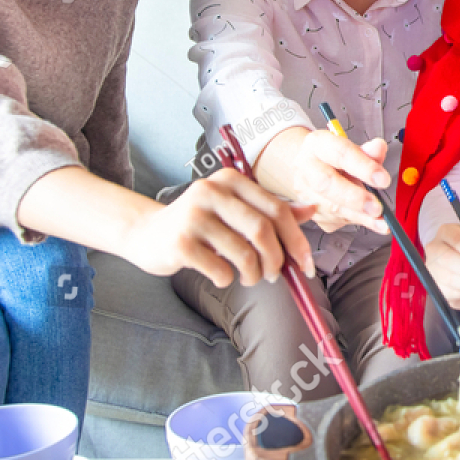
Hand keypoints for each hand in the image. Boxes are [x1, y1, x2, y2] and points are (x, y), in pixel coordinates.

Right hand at [122, 168, 314, 286]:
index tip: (307, 265)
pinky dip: (227, 279)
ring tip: (248, 277)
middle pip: (262, 230)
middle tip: (275, 275)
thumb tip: (312, 209)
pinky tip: (221, 275)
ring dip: (253, 274)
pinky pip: (220, 269)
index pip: (277, 208)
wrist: (147, 234)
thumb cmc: (200, 224)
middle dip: (276, 260)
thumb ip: (271, 210)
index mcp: (231, 181)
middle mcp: (211, 191)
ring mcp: (193, 215)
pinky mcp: (180, 242)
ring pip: (243, 253)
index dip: (296, 240)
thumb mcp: (235, 210)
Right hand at [254, 127, 390, 234]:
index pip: (341, 154)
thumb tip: (379, 148)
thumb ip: (368, 151)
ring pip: (331, 208)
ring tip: (381, 221)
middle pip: (327, 184)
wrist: (309, 169)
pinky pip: (334, 220)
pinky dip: (355, 221)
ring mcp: (305, 193)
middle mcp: (306, 168)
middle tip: (378, 208)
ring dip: (359, 216)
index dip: (363, 167)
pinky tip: (369, 220)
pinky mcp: (309, 212)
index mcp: (317, 145)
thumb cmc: (335, 159)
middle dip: (355, 198)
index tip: (383, 180)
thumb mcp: (352, 149)